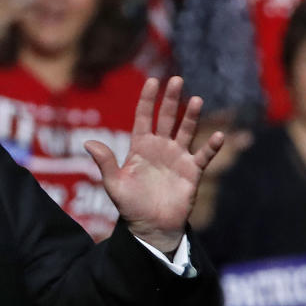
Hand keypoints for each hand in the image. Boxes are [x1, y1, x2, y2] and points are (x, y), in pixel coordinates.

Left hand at [83, 76, 224, 253]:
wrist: (150, 226)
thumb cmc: (130, 205)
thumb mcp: (114, 184)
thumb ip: (104, 162)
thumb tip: (87, 142)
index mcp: (140, 147)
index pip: (144, 117)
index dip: (148, 99)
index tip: (152, 81)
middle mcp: (161, 147)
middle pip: (167, 117)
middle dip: (171, 99)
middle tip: (176, 79)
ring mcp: (178, 157)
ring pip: (186, 131)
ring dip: (191, 116)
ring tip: (196, 100)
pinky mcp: (192, 171)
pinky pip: (204, 156)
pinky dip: (211, 146)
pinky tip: (217, 136)